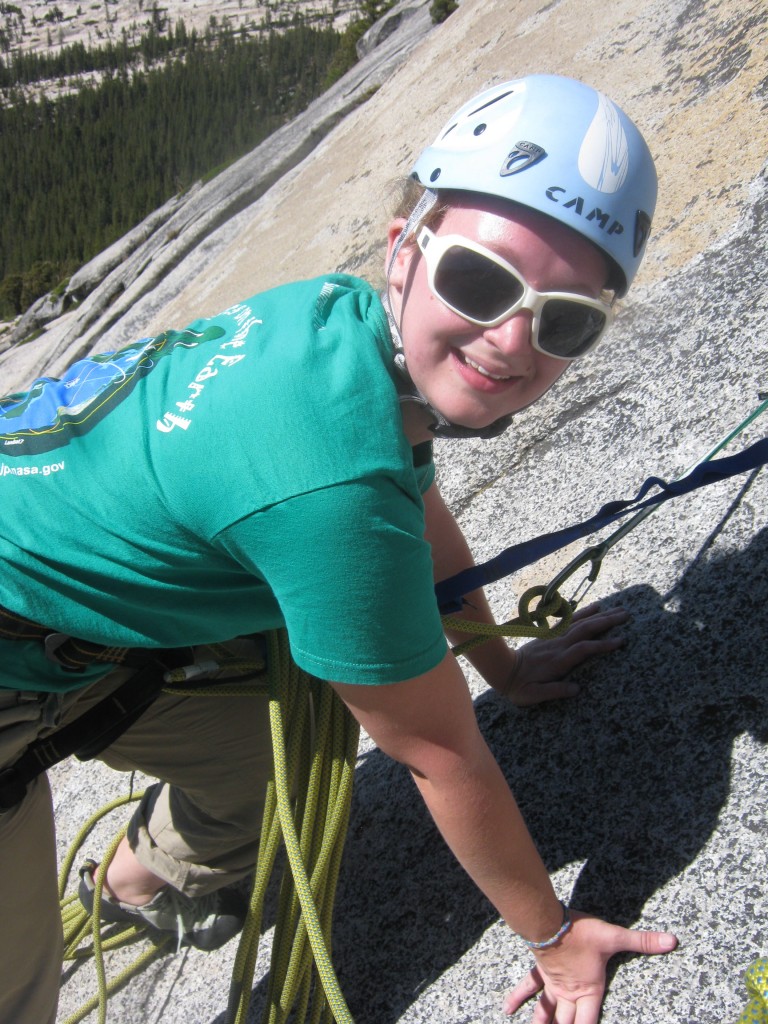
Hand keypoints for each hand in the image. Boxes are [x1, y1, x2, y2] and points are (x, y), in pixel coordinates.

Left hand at [503, 603, 628, 706]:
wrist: (502, 669)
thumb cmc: (519, 687)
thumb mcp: (533, 695)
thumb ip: (554, 691)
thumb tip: (577, 689)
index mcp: (557, 661)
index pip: (583, 649)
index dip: (602, 645)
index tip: (620, 641)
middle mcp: (558, 646)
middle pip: (585, 630)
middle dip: (606, 622)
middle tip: (626, 615)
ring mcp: (554, 638)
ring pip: (580, 623)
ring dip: (599, 615)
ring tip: (618, 609)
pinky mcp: (550, 635)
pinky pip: (570, 621)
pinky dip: (584, 612)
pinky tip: (596, 607)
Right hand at [503, 911, 677, 1022]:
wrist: (548, 921)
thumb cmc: (580, 931)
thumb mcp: (613, 936)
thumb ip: (642, 941)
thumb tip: (672, 941)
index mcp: (589, 990)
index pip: (589, 1023)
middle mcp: (570, 993)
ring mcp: (553, 984)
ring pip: (547, 1013)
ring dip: (543, 1023)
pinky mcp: (541, 972)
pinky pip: (528, 988)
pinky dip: (517, 998)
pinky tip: (507, 1009)